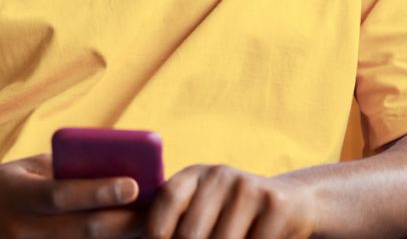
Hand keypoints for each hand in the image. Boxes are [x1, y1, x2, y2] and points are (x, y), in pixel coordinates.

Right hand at [0, 153, 142, 238]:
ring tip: (150, 229)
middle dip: (124, 223)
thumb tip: (119, 168)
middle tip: (159, 213)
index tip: (133, 185)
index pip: (62, 194)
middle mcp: (21, 229)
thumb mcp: (28, 168)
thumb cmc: (4, 186)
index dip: (99, 192)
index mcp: (18, 195)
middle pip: (82, 231)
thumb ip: (67, 169)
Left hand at [142, 164, 316, 238]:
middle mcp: (220, 174)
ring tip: (233, 238)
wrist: (293, 205)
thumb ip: (165, 223)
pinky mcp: (276, 203)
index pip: (166, 201)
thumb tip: (114, 229)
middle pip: (191, 234)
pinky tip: (256, 238)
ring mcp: (249, 186)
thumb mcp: (202, 210)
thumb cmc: (234, 217)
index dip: (157, 233)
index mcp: (195, 175)